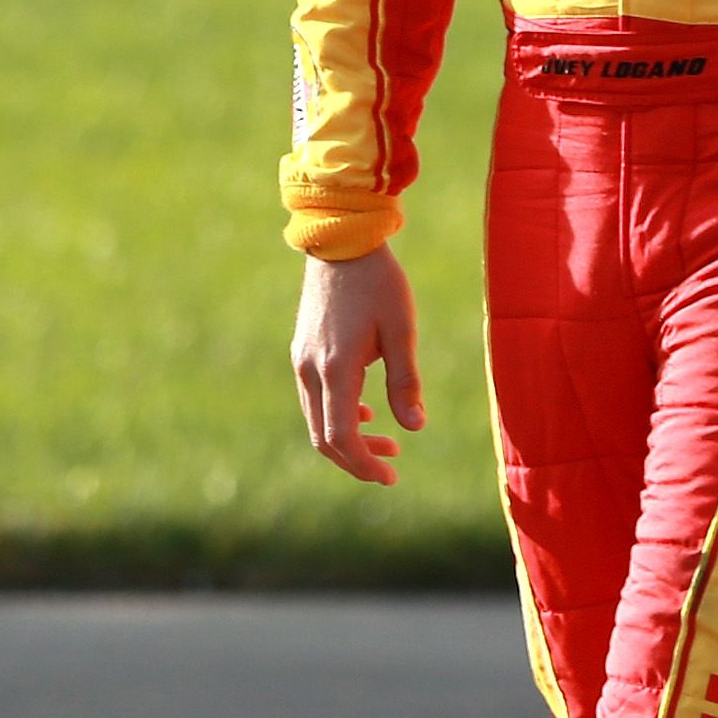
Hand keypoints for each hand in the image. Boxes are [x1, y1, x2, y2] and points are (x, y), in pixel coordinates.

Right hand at [290, 244, 425, 484]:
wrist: (341, 241)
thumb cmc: (379, 282)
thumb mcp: (402, 329)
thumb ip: (405, 381)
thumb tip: (415, 427)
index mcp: (336, 369)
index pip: (342, 437)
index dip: (364, 464)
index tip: (390, 476)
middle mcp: (310, 371)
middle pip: (324, 438)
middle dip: (357, 459)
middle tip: (392, 465)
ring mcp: (301, 361)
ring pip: (317, 420)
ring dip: (349, 438)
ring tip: (388, 440)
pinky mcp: (302, 351)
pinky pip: (315, 399)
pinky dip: (337, 416)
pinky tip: (366, 413)